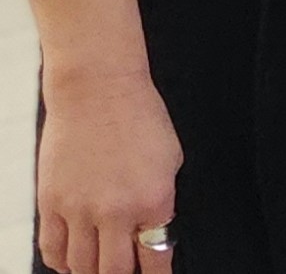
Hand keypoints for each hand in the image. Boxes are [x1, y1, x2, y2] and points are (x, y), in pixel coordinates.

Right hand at [37, 65, 180, 273]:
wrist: (98, 91)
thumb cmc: (139, 116)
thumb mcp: (171, 159)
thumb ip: (161, 200)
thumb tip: (154, 229)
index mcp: (153, 200)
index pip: (155, 258)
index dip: (156, 273)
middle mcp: (115, 212)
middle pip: (113, 272)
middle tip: (127, 271)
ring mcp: (79, 210)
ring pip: (80, 267)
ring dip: (91, 272)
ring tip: (100, 267)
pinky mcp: (51, 204)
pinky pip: (52, 250)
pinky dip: (62, 262)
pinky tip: (73, 262)